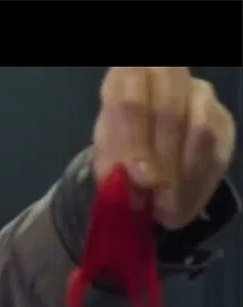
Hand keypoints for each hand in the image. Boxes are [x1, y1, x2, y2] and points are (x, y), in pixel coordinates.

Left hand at [93, 67, 235, 229]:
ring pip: (201, 132)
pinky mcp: (223, 119)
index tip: (140, 179)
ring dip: (183, 177)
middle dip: (163, 164)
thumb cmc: (120, 141)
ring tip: (167, 209)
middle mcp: (170, 77)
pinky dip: (200, 185)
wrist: (146, 136)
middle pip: (170, 115)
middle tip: (156, 202)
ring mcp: (201, 95)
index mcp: (130, 75)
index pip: (131, 102)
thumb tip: (135, 190)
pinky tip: (183, 206)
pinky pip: (220, 151)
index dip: (136, 143)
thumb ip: (113, 166)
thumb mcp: (106, 152)